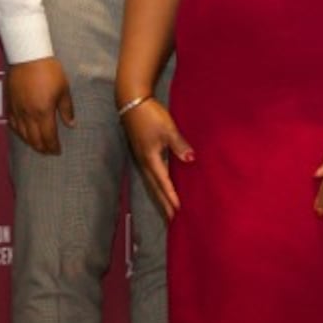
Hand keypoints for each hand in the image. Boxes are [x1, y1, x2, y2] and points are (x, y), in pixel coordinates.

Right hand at [5, 56, 73, 154]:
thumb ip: (67, 109)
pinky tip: (23, 133)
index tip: (57, 151)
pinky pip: (12, 124)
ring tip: (38, 146)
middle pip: (34, 139)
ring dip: (31, 142)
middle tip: (48, 152)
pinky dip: (18, 132)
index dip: (53, 147)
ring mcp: (17, 110)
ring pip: (22, 134)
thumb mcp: (64, 89)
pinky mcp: (10, 104)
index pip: (48, 137)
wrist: (28, 56)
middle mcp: (29, 115)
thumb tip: (71, 124)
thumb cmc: (49, 70)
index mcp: (44, 112)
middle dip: (42, 148)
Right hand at [122, 95, 192, 216]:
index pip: (163, 183)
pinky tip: (163, 188)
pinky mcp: (143, 153)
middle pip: (155, 188)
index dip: (171, 197)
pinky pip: (151, 175)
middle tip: (172, 221)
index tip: (179, 212)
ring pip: (152, 183)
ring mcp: (142, 158)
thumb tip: (190, 160)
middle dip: (164, 205)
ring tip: (168, 211)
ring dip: (160, 197)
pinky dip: (158, 186)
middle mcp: (144, 162)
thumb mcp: (167, 129)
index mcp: (150, 159)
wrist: (132, 102)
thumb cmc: (150, 115)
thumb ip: (179, 145)